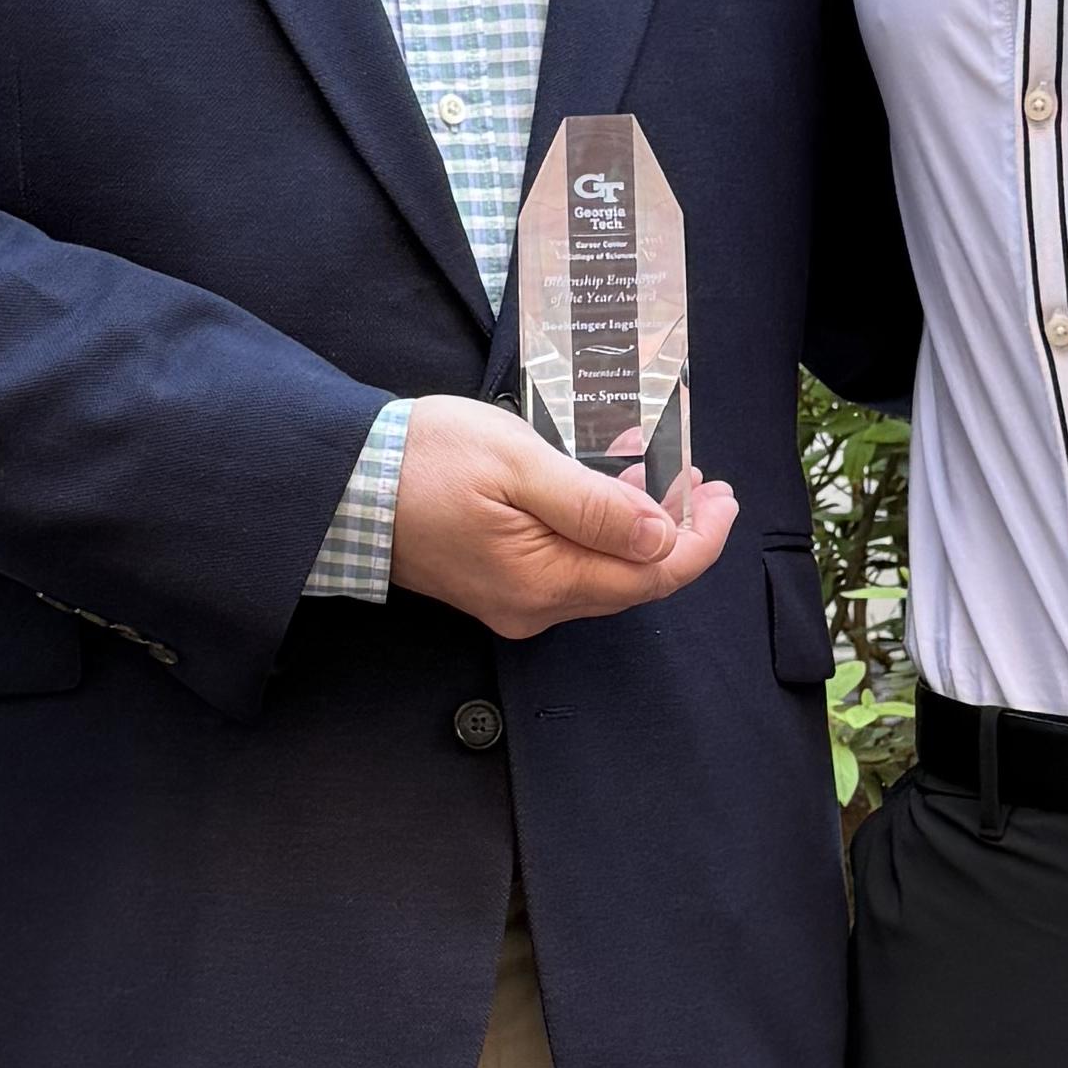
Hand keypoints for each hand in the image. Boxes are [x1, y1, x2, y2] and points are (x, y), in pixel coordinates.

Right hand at [389, 393, 736, 637]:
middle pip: (633, 582)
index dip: (701, 540)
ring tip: (666, 477)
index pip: (652, 576)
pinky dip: (603, 534)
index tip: (725, 498)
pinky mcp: (498, 587)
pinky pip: (571, 568)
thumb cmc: (422, 461)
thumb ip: (592, 504)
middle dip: (679, 532)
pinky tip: (612, 495)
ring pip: (604, 574)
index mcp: (544, 581)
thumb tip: (659, 535)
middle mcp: (534, 607)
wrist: (342, 482)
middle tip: (705, 480)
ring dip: (642, 530)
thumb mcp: (518, 464)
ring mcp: (514, 602)